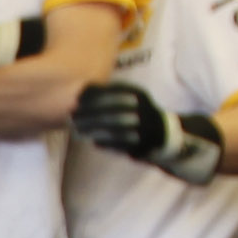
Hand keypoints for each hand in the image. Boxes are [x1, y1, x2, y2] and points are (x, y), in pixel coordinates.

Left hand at [67, 80, 224, 182]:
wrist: (166, 135)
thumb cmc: (138, 114)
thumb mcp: (129, 99)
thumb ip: (109, 96)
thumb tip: (80, 93)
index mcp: (138, 94)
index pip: (111, 93)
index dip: (92, 97)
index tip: (74, 101)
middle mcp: (143, 109)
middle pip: (110, 111)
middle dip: (88, 115)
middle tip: (71, 118)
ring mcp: (144, 127)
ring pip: (114, 129)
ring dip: (94, 130)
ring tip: (77, 132)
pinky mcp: (144, 144)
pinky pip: (122, 144)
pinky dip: (106, 143)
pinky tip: (93, 142)